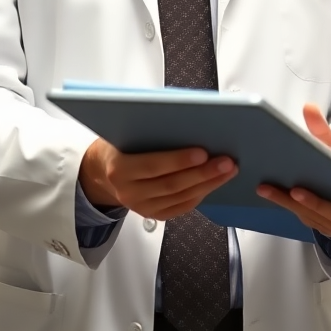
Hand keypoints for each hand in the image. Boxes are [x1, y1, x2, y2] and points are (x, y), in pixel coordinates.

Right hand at [79, 138, 237, 220]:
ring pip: (180, 198)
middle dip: (203, 173)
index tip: (203, 152)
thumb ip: (151, 128)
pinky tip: (215, 182)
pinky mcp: (153, 215)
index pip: (153, 166)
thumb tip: (189, 115)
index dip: (179, 160)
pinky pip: (181, 207)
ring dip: (208, 184)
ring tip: (228, 170)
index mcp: (120, 168)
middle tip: (226, 161)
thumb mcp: (126, 131)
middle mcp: (129, 192)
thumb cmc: (119, 144)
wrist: (102, 171)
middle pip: (172, 185)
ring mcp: (141, 207)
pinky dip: (201, 194)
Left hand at [257, 176, 330, 262]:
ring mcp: (326, 220)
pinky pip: (296, 211)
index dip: (318, 203)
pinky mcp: (315, 215)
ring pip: (300, 212)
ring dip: (280, 200)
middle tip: (276, 183)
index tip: (301, 189)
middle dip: (292, 200)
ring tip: (264, 182)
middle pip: (312, 212)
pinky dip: (280, 200)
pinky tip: (266, 185)